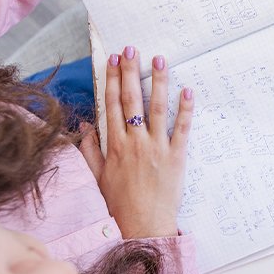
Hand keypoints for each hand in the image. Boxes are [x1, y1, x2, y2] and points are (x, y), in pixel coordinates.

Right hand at [79, 47, 193, 238]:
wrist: (142, 224)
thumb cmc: (119, 202)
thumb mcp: (97, 175)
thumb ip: (91, 149)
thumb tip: (86, 125)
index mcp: (114, 145)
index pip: (111, 104)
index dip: (112, 80)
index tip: (113, 60)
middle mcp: (134, 142)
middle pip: (131, 100)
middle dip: (131, 72)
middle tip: (133, 49)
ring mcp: (156, 148)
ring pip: (157, 108)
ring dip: (158, 82)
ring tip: (160, 60)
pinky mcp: (177, 156)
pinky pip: (182, 128)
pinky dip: (185, 109)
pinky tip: (188, 91)